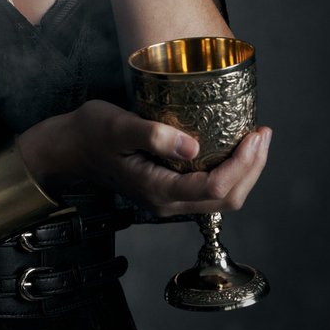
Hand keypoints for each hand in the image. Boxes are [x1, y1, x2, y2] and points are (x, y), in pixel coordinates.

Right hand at [19, 100, 271, 216]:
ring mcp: (168, 198)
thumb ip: (153, 135)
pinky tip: (231, 147)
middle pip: (227, 198)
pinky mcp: (167, 188)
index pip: (216, 187)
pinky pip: (209, 188)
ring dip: (244, 171)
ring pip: (221, 197)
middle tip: (263, 134)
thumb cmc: (88, 133)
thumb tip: (193, 147)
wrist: (66, 149)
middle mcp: (167, 202)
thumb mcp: (117, 127)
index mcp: (158, 190)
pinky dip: (229, 170)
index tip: (256, 135)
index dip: (244, 165)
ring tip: (255, 139)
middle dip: (252, 168)